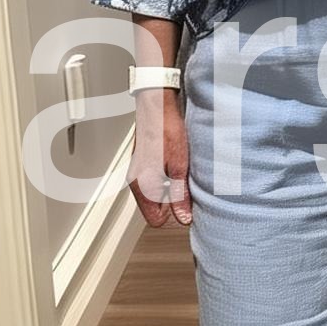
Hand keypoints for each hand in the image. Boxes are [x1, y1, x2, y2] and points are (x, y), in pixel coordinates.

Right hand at [129, 86, 190, 226]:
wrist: (156, 105)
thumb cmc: (165, 130)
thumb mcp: (179, 166)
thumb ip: (180, 195)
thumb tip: (183, 218)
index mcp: (142, 186)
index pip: (154, 220)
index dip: (172, 218)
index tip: (187, 208)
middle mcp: (136, 181)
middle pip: (155, 208)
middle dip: (173, 205)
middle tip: (189, 191)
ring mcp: (138, 172)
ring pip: (156, 195)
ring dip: (170, 191)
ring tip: (185, 177)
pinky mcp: (143, 163)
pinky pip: (154, 182)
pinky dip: (167, 180)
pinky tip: (178, 168)